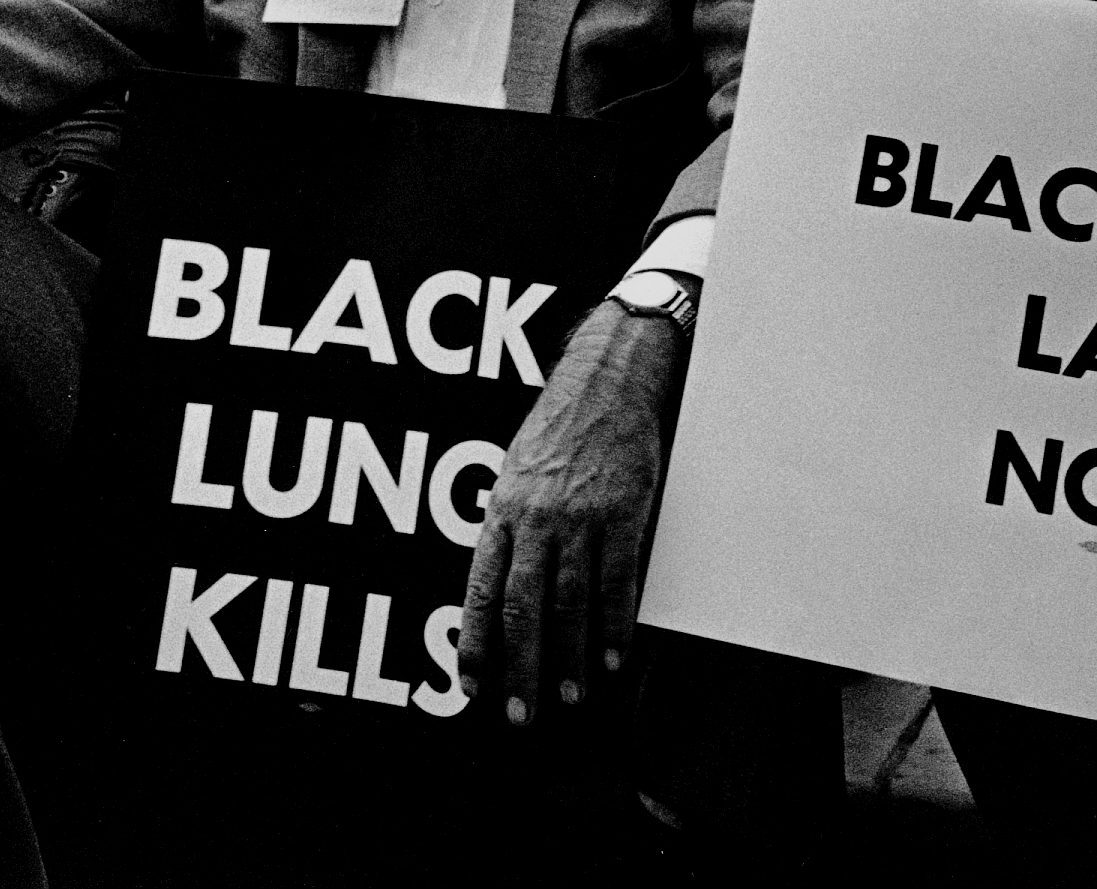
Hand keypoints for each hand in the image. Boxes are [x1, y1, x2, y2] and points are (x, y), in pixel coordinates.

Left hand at [458, 300, 680, 722]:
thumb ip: (506, 529)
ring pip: (569, 604)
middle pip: (522, 610)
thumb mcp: (513, 473)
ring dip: (568, 658)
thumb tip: (494, 589)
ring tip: (569, 696)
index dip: (474, 647)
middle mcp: (537, 519)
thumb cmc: (558, 429)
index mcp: (502, 511)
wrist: (607, 381)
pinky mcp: (623, 513)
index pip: (479, 593)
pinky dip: (614, 625)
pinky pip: (617, 581)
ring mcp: (581, 518)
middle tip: (521, 715)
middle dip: (520, 670)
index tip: (473, 688)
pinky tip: (611, 655)